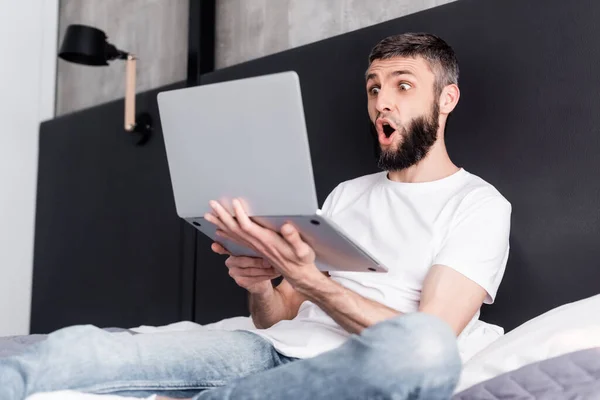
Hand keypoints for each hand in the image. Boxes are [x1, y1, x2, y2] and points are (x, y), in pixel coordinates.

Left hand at [204, 199, 320, 287]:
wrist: (299, 274)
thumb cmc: (301, 261)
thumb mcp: (302, 250)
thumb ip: (294, 238)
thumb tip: (287, 227)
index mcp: (267, 242)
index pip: (249, 228)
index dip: (240, 215)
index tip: (233, 203)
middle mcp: (258, 244)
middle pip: (235, 229)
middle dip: (223, 216)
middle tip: (212, 205)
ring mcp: (255, 247)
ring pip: (233, 234)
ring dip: (220, 224)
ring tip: (209, 215)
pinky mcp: (256, 248)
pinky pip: (237, 240)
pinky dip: (226, 234)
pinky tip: (219, 230)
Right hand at [211, 242, 279, 293]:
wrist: (261, 280)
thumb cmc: (260, 260)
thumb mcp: (258, 248)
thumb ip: (255, 241)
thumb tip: (259, 230)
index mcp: (232, 250)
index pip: (224, 248)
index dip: (220, 247)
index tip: (215, 245)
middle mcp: (230, 261)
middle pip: (243, 261)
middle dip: (259, 261)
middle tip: (270, 260)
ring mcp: (234, 273)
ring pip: (251, 271)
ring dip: (266, 269)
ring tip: (276, 266)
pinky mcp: (240, 282)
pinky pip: (254, 279)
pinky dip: (266, 276)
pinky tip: (274, 273)